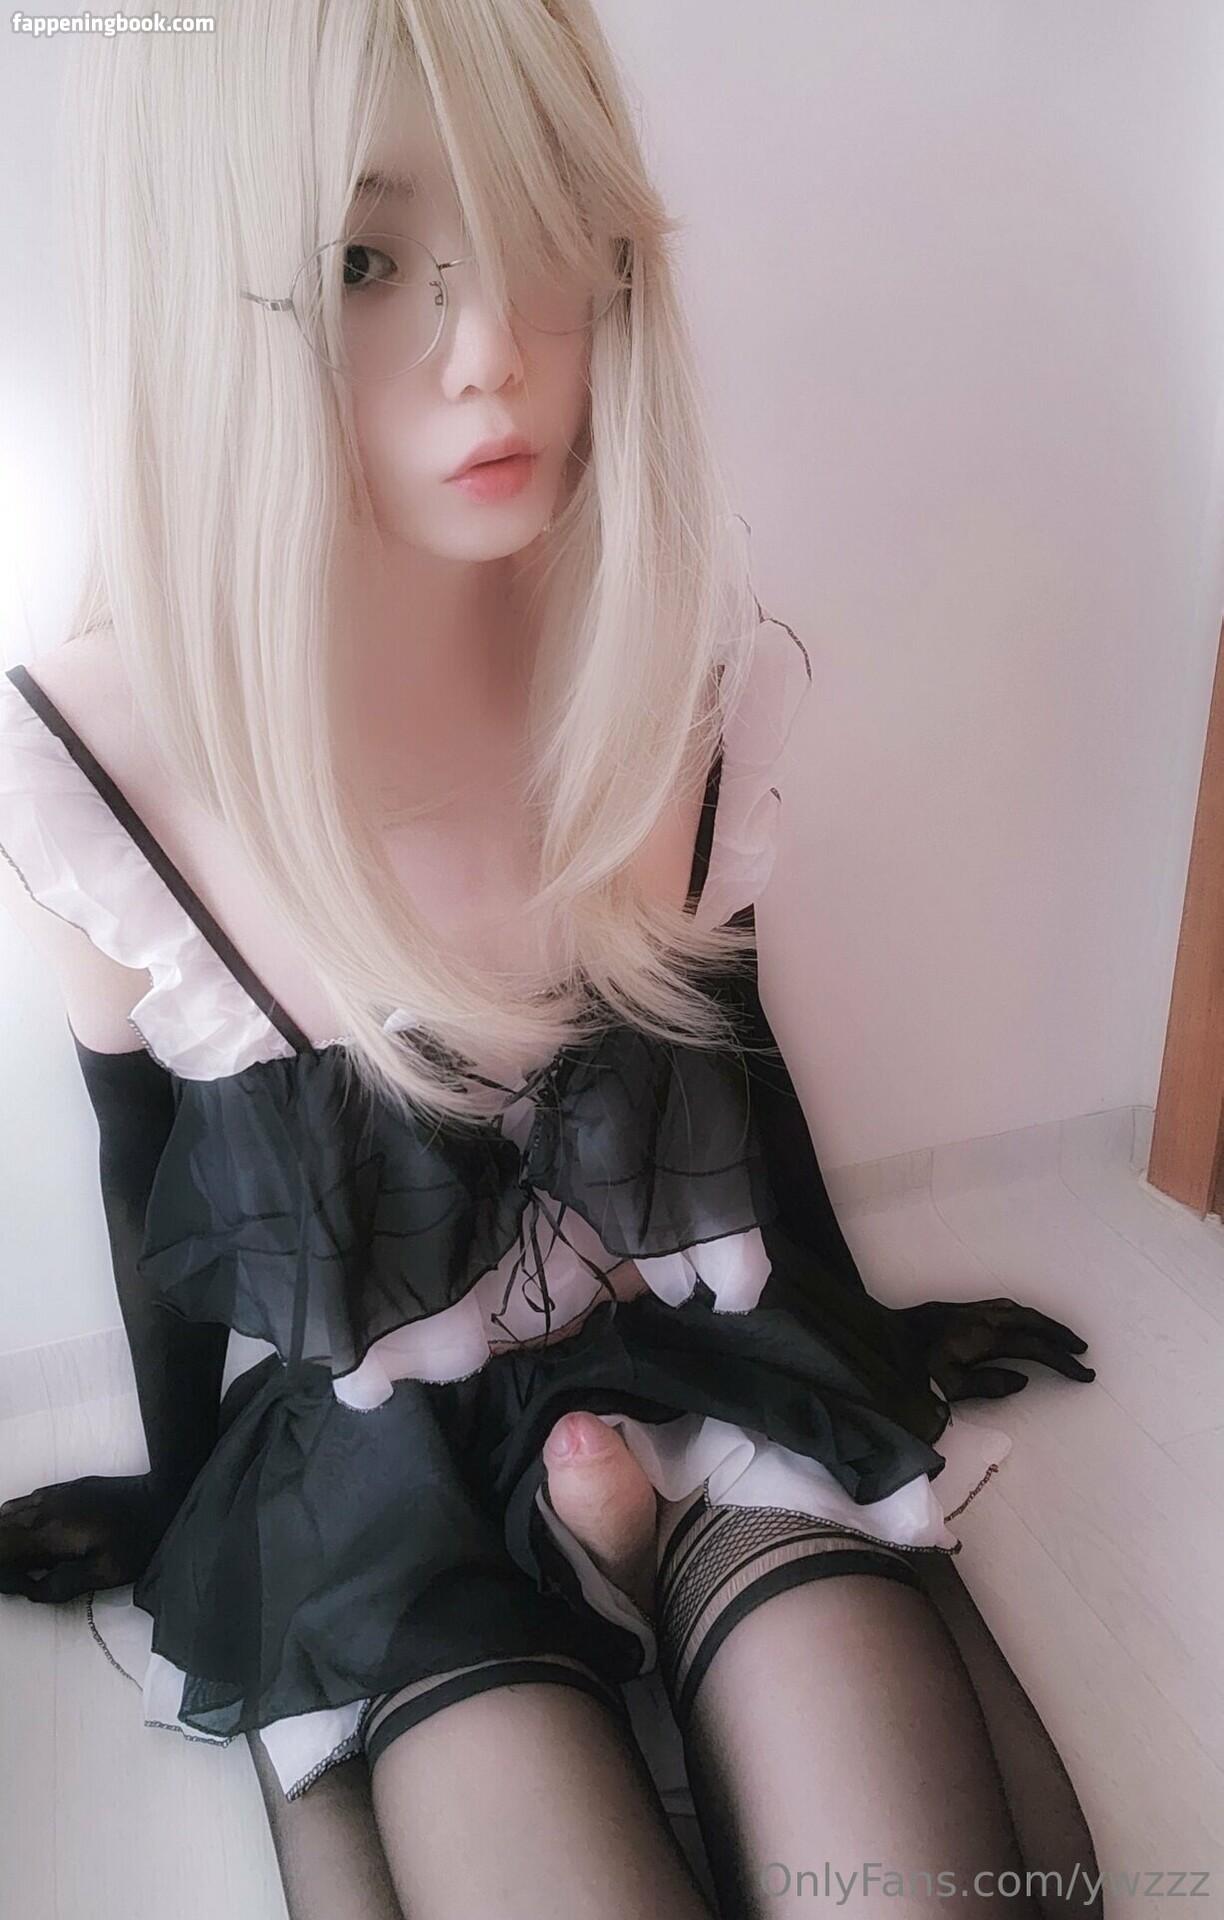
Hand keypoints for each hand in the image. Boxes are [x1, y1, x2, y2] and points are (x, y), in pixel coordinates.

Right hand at [0, 1472, 183, 1603]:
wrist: (165, 1496)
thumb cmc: (139, 1538)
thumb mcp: (105, 1573)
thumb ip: (63, 1585)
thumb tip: (32, 1592)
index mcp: (50, 1531)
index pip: (2, 1549)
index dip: (3, 1573)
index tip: (18, 1587)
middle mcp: (45, 1508)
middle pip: (0, 1529)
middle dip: (2, 1555)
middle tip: (20, 1577)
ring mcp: (56, 1493)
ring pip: (9, 1513)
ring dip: (7, 1538)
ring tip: (25, 1562)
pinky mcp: (68, 1488)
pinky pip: (28, 1500)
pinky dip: (18, 1521)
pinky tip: (35, 1537)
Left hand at [896, 1296, 1095, 1403]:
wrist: (888, 1337)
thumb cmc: (918, 1367)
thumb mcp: (951, 1385)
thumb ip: (990, 1384)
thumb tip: (1023, 1379)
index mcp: (987, 1338)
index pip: (1035, 1348)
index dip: (1062, 1361)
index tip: (1083, 1373)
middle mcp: (986, 1318)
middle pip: (1034, 1323)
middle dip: (1061, 1338)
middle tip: (1083, 1353)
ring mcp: (976, 1310)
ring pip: (1022, 1311)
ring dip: (1046, 1324)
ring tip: (1064, 1339)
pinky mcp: (966, 1308)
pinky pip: (1007, 1307)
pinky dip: (1027, 1315)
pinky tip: (1028, 1321)